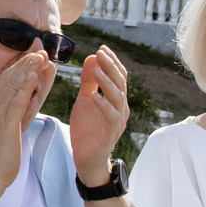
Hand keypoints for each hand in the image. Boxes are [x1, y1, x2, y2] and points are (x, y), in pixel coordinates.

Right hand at [0, 48, 51, 189]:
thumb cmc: (2, 152)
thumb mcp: (9, 124)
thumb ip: (19, 106)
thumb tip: (31, 90)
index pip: (4, 78)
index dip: (19, 63)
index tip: (33, 51)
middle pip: (8, 78)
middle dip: (25, 61)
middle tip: (40, 48)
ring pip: (12, 86)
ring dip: (28, 69)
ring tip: (40, 56)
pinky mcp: (4, 125)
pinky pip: (16, 103)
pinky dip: (25, 88)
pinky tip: (34, 76)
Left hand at [68, 45, 129, 184]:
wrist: (86, 158)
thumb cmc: (87, 129)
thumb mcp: (84, 100)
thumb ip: (88, 81)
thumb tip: (92, 58)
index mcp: (116, 99)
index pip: (119, 76)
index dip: (112, 62)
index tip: (102, 48)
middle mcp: (121, 108)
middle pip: (120, 83)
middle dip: (110, 67)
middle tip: (100, 53)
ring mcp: (117, 121)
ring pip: (117, 98)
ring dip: (107, 82)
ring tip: (96, 70)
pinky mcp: (110, 133)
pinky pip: (111, 117)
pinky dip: (103, 105)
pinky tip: (94, 96)